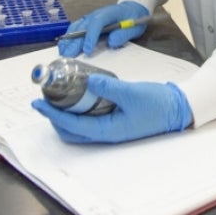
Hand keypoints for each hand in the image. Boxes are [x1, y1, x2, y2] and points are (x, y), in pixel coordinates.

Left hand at [31, 76, 191, 143]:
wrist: (178, 108)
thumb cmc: (157, 104)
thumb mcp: (132, 93)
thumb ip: (108, 88)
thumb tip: (87, 80)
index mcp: (108, 130)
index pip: (72, 125)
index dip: (52, 114)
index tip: (37, 103)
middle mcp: (106, 133)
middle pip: (71, 131)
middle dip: (54, 117)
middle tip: (44, 100)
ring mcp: (110, 129)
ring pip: (79, 127)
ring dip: (65, 115)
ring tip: (57, 98)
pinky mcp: (115, 121)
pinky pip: (89, 120)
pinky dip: (78, 111)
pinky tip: (79, 96)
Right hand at [59, 1, 149, 56]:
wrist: (131, 8)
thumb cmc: (133, 18)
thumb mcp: (134, 27)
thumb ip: (123, 34)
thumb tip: (111, 42)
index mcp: (109, 13)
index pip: (97, 23)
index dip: (91, 37)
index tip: (87, 51)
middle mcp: (96, 14)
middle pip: (82, 26)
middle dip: (74, 42)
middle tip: (69, 56)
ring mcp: (89, 17)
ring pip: (75, 27)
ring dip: (68, 40)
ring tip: (63, 53)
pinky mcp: (86, 22)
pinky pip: (75, 28)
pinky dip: (68, 37)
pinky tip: (64, 46)